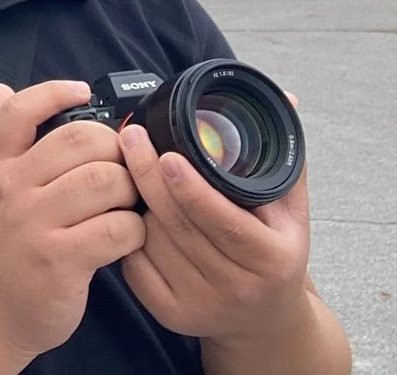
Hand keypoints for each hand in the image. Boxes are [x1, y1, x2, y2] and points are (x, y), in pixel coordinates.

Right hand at [0, 80, 146, 361]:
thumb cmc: (1, 242)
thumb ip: (6, 140)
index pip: (20, 110)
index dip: (56, 92)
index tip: (83, 91)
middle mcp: (10, 188)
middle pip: (81, 141)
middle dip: (113, 151)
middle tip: (118, 171)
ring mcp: (33, 224)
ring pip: (105, 181)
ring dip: (128, 191)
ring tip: (124, 205)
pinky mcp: (61, 260)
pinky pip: (118, 228)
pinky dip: (134, 231)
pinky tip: (125, 238)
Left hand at [118, 122, 312, 343]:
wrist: (266, 319)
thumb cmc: (272, 249)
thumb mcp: (288, 207)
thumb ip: (281, 153)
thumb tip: (284, 97)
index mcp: (271, 257)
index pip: (223, 220)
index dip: (191, 187)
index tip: (165, 153)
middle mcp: (237, 287)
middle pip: (178, 225)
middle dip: (147, 176)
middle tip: (129, 137)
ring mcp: (201, 305)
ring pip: (151, 239)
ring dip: (137, 203)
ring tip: (134, 175)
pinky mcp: (171, 315)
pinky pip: (133, 265)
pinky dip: (127, 234)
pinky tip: (130, 214)